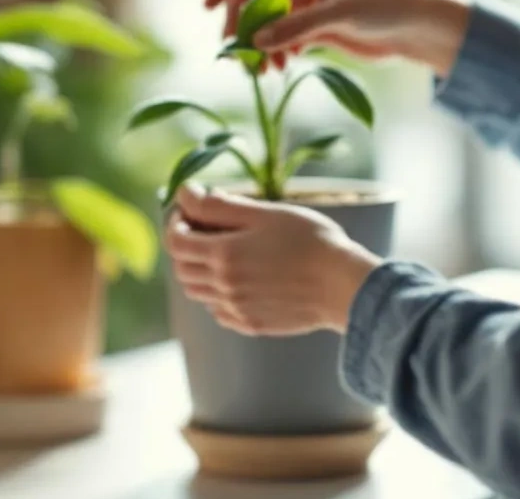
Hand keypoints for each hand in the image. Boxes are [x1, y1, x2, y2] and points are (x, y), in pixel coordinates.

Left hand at [166, 184, 382, 335]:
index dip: (176, 222)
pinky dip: (218, 294)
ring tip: (224, 252)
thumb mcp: (267, 213)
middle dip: (185, 246)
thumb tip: (187, 194)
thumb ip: (221, 205)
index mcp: (224, 255)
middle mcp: (223, 286)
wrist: (344, 285)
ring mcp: (236, 309)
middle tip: (204, 229)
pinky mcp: (251, 324)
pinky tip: (241, 279)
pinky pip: (218, 311)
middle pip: (181, 268)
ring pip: (197, 292)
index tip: (189, 211)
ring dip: (200, 270)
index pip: (175, 241)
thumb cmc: (312, 241)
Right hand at [205, 0, 471, 75]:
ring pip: (265, 21)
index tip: (206, 10)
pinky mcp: (314, 25)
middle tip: (237, 54)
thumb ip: (297, 27)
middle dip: (241, 24)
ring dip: (258, 45)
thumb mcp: (338, 14)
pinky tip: (282, 68)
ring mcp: (305, 0)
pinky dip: (276, 52)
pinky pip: (281, 37)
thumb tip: (257, 42)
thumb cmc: (384, 5)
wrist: (416, 26)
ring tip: (263, 71)